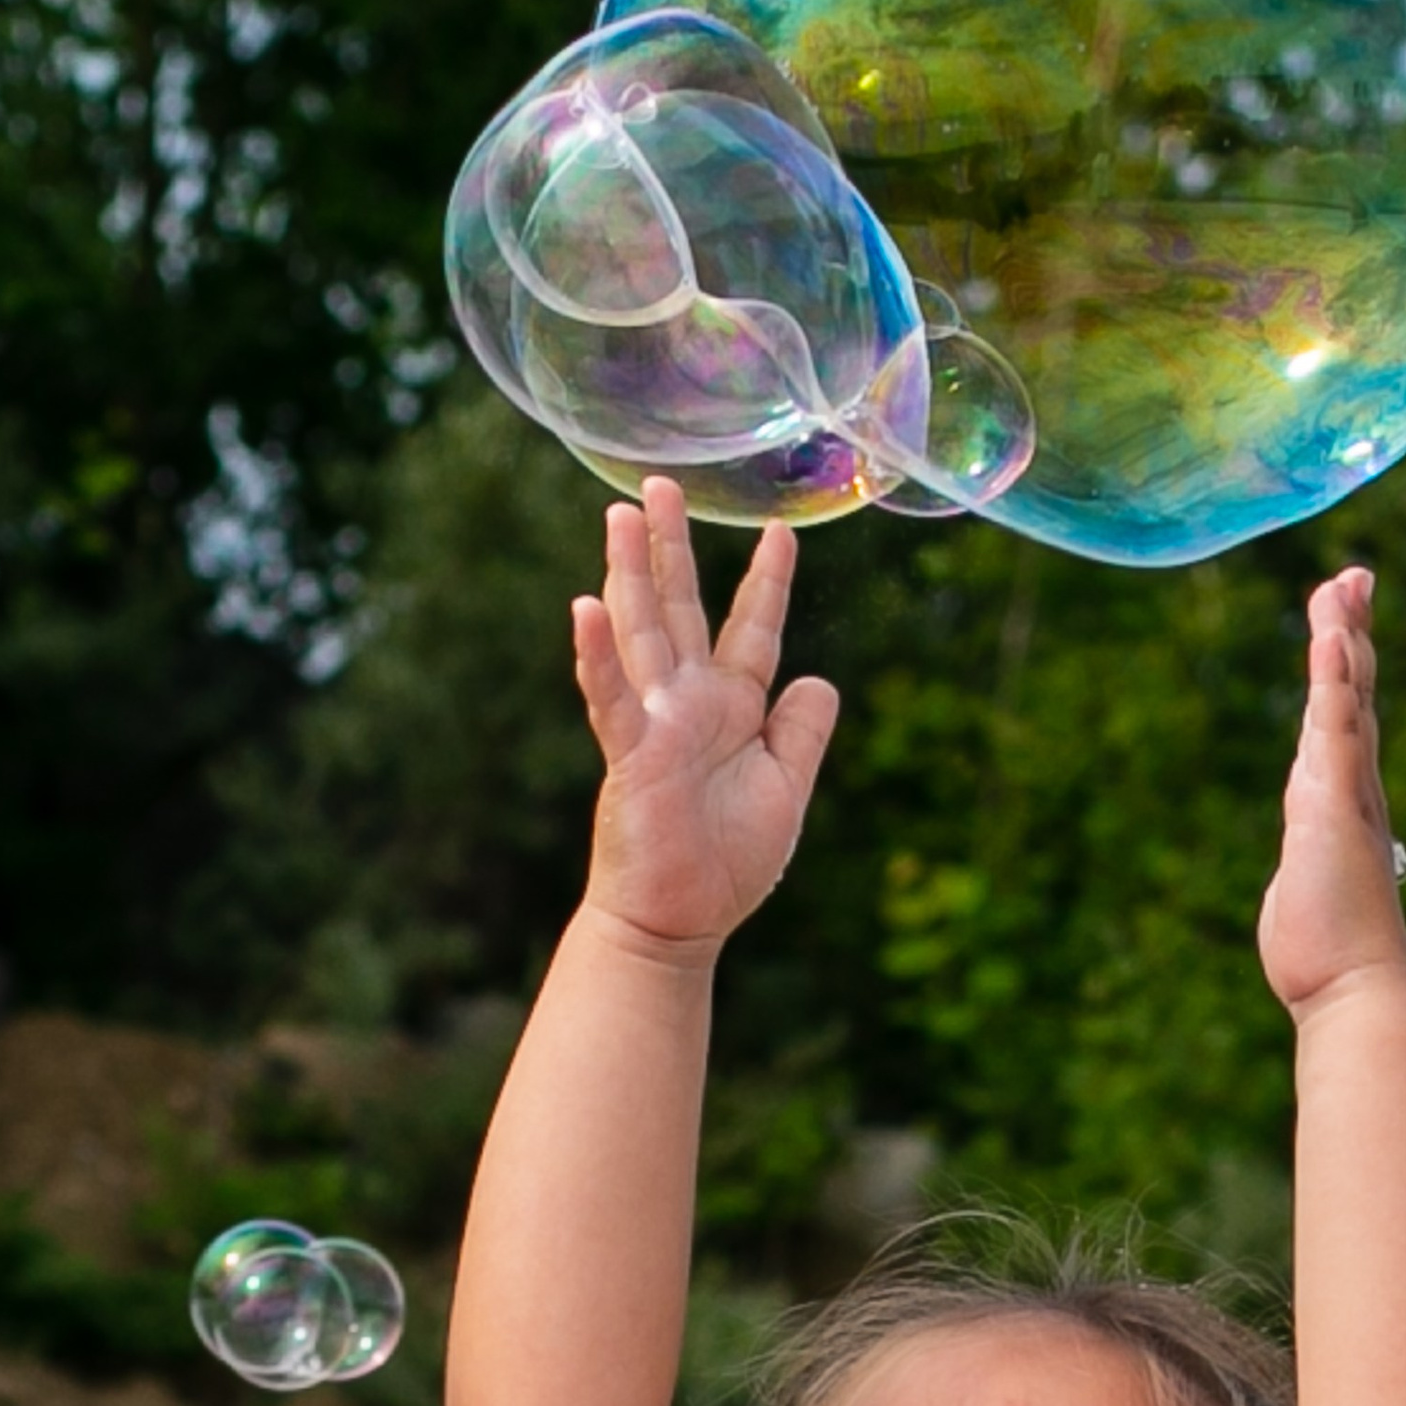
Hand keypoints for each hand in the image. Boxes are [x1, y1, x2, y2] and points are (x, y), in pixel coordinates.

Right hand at [571, 480, 839, 954]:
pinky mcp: (629, 755)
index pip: (750, 631)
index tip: (780, 533)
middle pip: (680, 609)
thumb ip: (801, 733)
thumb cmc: (727, 862)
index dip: (765, 583)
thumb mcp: (785, 789)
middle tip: (658, 485)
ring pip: (641, 634)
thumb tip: (821, 678)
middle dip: (670, 547)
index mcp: (731, 708)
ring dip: (628, 575)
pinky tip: (584, 607)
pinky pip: (612, 696)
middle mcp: (688, 704)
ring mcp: (654, 724)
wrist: (680, 920)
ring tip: (618, 515)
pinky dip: (598, 655)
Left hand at [1255, 567, 1405, 1015]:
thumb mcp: (1309, 887)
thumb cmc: (1328, 949)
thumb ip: (1311, 862)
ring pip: (1346, 695)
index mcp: (1341, 801)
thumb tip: (1312, 872)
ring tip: (1339, 585)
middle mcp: (1351, 788)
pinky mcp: (1336, 801)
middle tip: (1351, 576)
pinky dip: (1334, 678)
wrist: (1352, 984)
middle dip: (1349, 629)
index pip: (1342, 718)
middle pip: (1351, 689)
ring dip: (1342, 635)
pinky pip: (1336, 727)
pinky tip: (1331, 637)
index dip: (1342, 667)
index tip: (1340, 620)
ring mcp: (1347, 791)